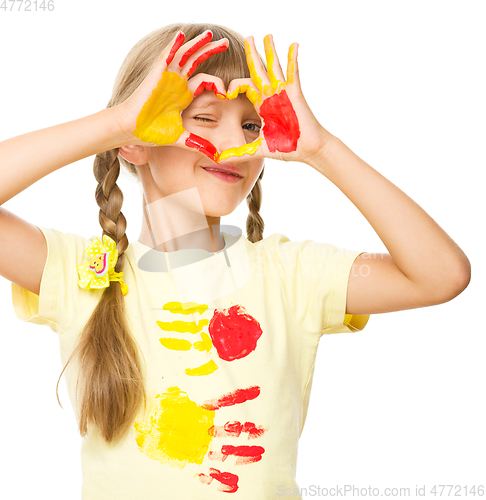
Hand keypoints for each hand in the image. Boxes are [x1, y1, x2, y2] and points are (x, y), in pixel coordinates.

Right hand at [112, 30, 228, 161]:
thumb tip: (215, 156)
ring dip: (196, 43)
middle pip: (197, 61)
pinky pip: (167, 55)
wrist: (133, 130)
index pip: (205, 81)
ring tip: (209, 34)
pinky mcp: (157, 74)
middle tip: (226, 43)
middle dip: (210, 51)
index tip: (227, 93)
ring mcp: (167, 77)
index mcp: (184, 95)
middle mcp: (178, 83)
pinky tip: (182, 35)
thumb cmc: (152, 132)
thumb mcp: (181, 138)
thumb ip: (198, 144)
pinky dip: (174, 45)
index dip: (218, 85)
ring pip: (184, 54)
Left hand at [221, 35, 333, 163]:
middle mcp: (271, 95)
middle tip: (248, 38)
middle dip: (253, 55)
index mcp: (261, 105)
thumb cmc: (287, 147)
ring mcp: (283, 92)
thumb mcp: (257, 149)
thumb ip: (239, 152)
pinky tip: (293, 45)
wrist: (307, 149)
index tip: (224, 93)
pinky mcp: (294, 93)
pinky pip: (293, 72)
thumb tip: (220, 160)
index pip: (244, 87)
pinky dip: (293, 58)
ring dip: (270, 51)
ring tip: (266, 35)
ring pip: (274, 66)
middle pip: (258, 70)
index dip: (233, 87)